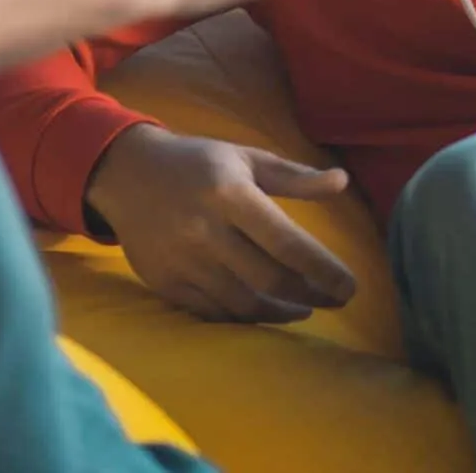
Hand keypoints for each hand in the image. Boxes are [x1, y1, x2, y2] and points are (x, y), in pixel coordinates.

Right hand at [87, 125, 359, 322]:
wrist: (125, 173)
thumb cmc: (197, 163)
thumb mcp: (245, 158)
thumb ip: (294, 177)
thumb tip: (342, 182)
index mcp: (229, 193)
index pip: (287, 243)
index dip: (324, 270)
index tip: (350, 287)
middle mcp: (205, 229)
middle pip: (269, 278)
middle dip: (310, 295)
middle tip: (334, 299)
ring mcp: (182, 260)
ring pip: (243, 302)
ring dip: (281, 311)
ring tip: (303, 306)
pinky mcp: (165, 282)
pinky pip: (213, 312)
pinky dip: (245, 317)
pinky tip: (265, 309)